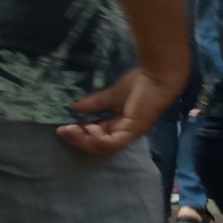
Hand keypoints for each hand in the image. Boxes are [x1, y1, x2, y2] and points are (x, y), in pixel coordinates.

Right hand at [57, 66, 184, 156]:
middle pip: (99, 144)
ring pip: (104, 147)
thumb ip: (96, 103)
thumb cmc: (141, 83)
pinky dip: (99, 139)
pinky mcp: (133, 130)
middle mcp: (126, 132)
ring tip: (72, 129)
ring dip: (85, 140)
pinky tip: (89, 129)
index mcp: (122, 124)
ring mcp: (130, 133)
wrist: (158, 76)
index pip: (99, 135)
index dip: (81, 133)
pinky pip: (113, 143)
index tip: (64, 126)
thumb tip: (75, 108)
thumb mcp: (113, 94)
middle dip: (79, 139)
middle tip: (63, 130)